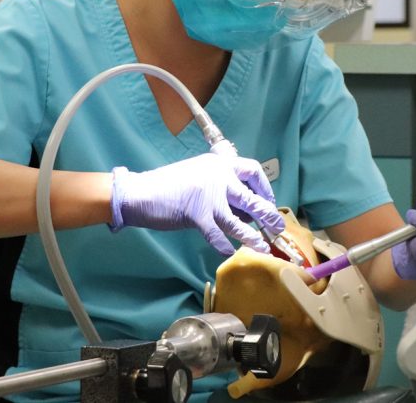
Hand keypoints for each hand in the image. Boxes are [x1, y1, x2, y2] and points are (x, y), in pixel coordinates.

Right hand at [109, 152, 284, 254]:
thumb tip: (245, 206)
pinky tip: (230, 251)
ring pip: (239, 221)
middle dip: (267, 215)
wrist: (140, 192)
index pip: (252, 170)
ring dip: (253, 236)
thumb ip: (221, 185)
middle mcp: (218, 176)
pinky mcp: (197, 215)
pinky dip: (225, 246)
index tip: (269, 201)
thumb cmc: (169, 185)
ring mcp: (209, 196)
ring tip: (263, 246)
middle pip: (252, 198)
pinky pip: (218, 235)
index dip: (265, 188)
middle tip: (276, 227)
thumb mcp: (199, 174)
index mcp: (219, 163)